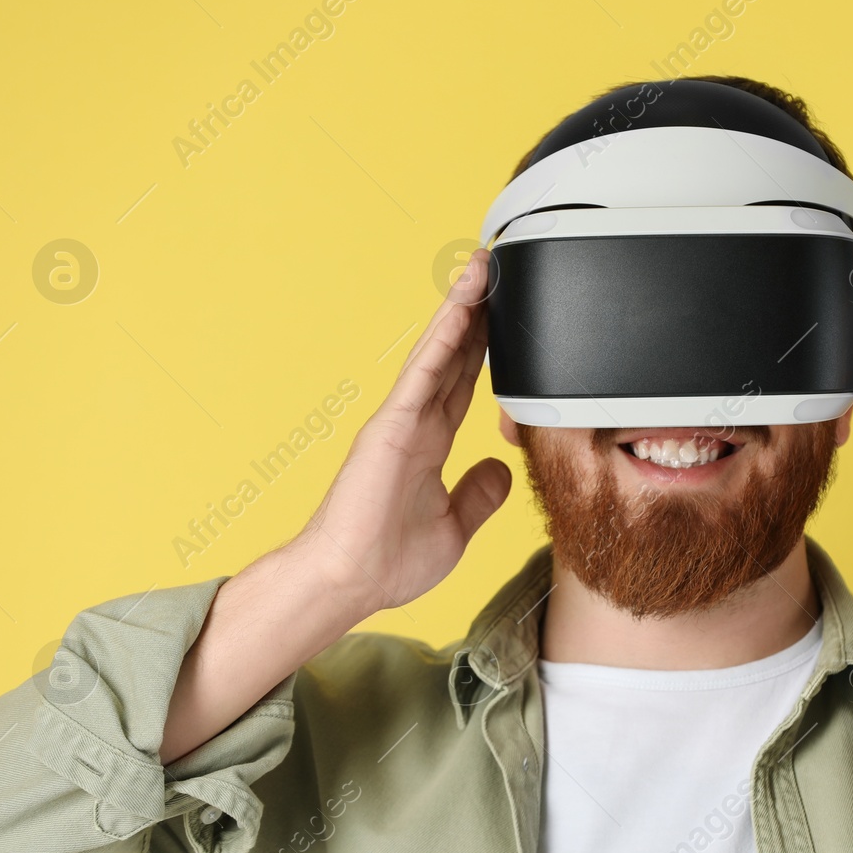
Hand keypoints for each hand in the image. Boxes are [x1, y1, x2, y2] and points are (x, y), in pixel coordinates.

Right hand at [285, 249, 511, 619]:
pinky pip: (424, 373)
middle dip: (476, 317)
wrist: (348, 582)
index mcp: (429, 444)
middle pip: (453, 357)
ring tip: (482, 270)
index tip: (504, 319)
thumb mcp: (454, 526)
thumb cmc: (387, 561)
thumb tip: (500, 470)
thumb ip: (477, 495)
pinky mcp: (391, 426)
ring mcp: (401, 421)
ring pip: (438, 352)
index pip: (464, 385)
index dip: (484, 351)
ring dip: (461, 310)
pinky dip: (444, 339)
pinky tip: (462, 308)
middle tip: (498, 274)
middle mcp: (415, 424)